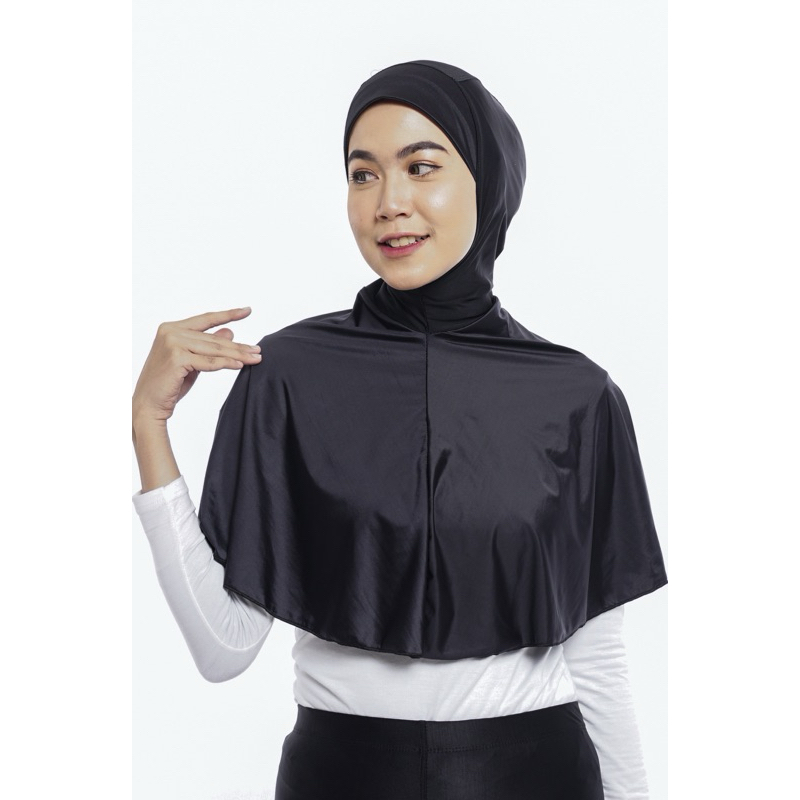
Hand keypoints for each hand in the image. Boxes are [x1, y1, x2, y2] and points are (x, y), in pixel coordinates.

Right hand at [133, 307, 261, 426]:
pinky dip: (226, 364)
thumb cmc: (169, 384)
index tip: (247, 310)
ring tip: (256, 358)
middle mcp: (171, 332)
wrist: (148, 405)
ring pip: (214, 350)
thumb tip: (229, 331)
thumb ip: (207, 346)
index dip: (228, 314)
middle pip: (214, 339)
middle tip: (258, 350)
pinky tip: (241, 365)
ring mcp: (173, 343)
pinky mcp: (177, 358)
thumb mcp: (192, 361)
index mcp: (172, 328)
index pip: (206, 319)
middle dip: (239, 346)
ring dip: (238, 355)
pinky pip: (209, 362)